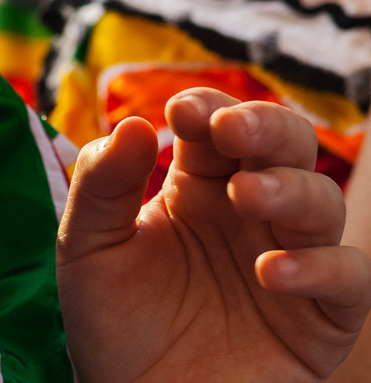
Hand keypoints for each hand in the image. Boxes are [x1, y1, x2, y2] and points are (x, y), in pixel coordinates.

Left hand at [58, 88, 370, 382]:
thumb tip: (135, 124)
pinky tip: (270, 272)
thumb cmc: (112, 322)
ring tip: (246, 196)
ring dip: (289, 188)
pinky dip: (320, 267)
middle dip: (265, 126)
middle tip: (230, 130)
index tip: (182, 111)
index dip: (208, 109)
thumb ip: (101, 184)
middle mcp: (249, 214)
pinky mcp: (319, 319)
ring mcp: (290, 260)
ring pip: (321, 202)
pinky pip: (349, 279)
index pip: (217, 125)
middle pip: (286, 146)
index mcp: (197, 186)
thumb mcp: (87, 246)